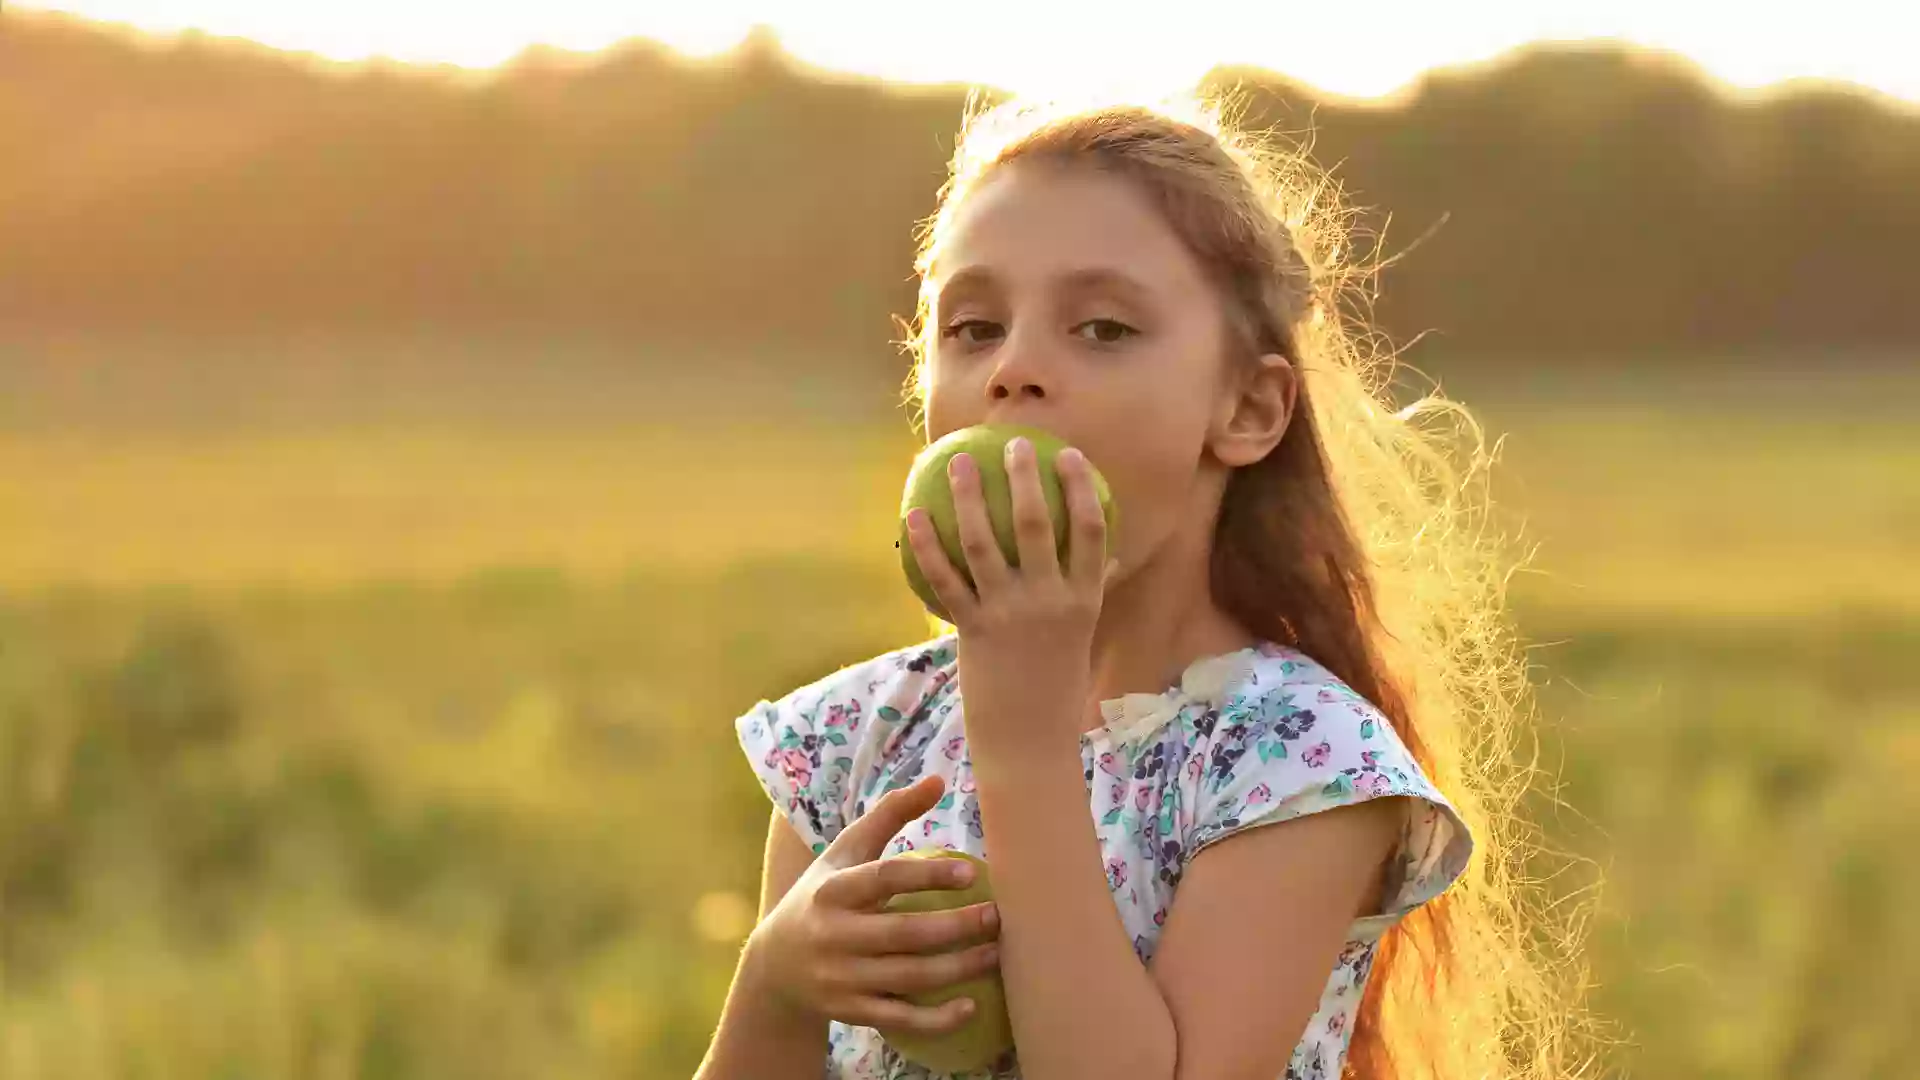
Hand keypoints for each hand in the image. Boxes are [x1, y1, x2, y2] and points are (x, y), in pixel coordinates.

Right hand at [744, 775, 1001, 1036]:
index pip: (884, 879)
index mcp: (834, 890)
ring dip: (958, 969)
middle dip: (956, 927)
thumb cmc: (823, 894)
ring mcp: (842, 978)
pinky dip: (936, 1019)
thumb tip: (939, 780)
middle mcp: (834, 935)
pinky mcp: (851, 1012)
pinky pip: (899, 1019)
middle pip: (904, 934)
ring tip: (997, 953)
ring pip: (908, 978)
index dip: (928, 875)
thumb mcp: (845, 851)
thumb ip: (889, 814)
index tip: (970, 871)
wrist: (774, 965)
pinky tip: (971, 1006)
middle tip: (998, 916)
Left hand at [904, 436, 1112, 754]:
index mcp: (1084, 599)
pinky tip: (912, 516)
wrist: (1030, 742)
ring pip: (983, 542)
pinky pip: (945, 578)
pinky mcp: (974, 630)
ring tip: (959, 462)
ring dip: (968, 497)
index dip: (1080, 487)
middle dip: (1025, 477)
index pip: (1090, 530)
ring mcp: (1010, 614)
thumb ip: (1090, 594)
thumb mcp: (1082, 638)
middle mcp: (1050, 601)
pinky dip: (926, 544)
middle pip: (1036, 524)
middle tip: (1013, 444)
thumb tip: (1104, 559)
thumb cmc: (1056, 688)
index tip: (1069, 454)